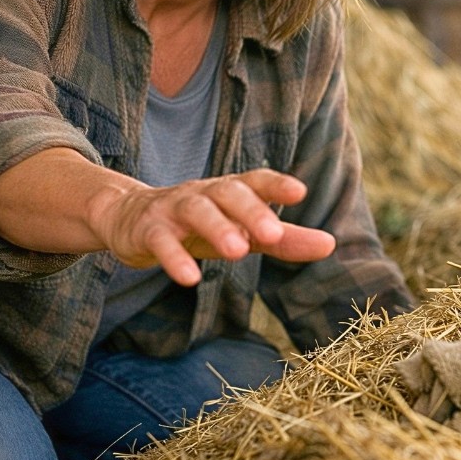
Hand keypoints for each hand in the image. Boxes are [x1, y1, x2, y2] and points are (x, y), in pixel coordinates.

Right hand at [92, 168, 333, 285]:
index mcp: (230, 191)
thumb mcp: (244, 232)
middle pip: (228, 192)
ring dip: (217, 228)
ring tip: (238, 252)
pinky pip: (160, 240)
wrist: (129, 219)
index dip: (276, 184)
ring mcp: (174, 209)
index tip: (300, 191)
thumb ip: (285, 240)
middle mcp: (204, 193)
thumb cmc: (200, 225)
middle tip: (273, 233)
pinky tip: (190, 278)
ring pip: (196, 210)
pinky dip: (174, 257)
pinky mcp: (147, 231)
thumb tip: (331, 244)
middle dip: (250, 210)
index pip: (255, 181)